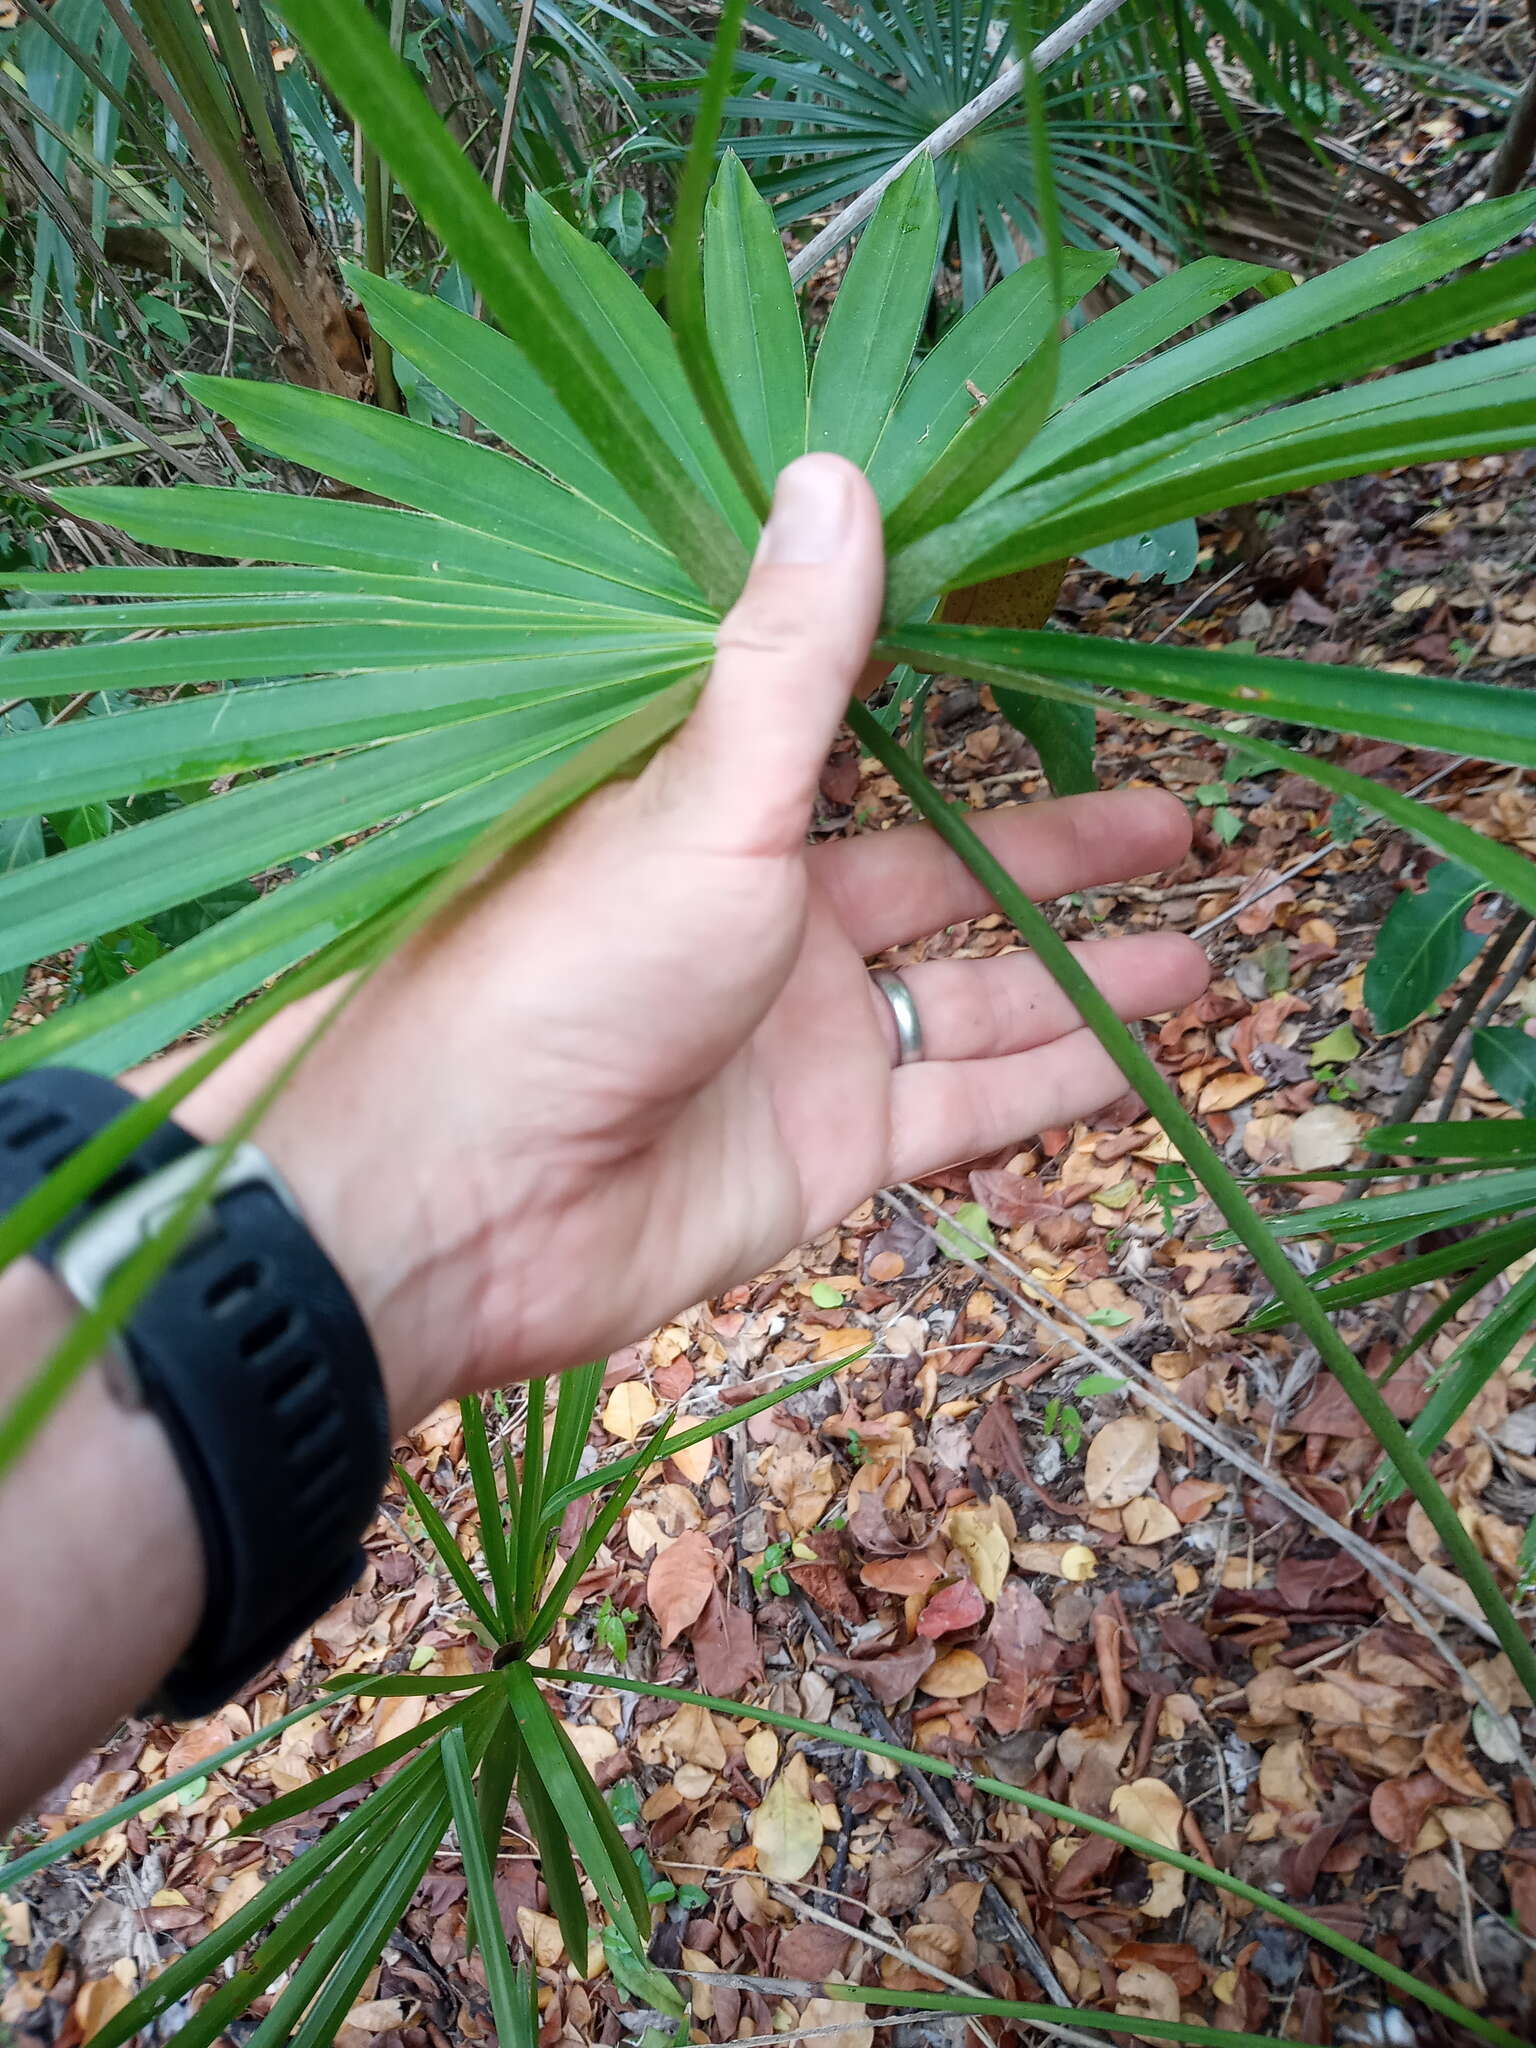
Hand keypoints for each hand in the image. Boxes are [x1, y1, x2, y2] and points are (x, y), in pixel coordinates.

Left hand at [183, 456, 1206, 1423]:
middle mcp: (767, 931)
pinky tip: (1154, 1061)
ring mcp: (802, 1049)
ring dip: (1089, 980)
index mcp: (719, 826)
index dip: (962, 718)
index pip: (861, 756)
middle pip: (946, 881)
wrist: (464, 1200)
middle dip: (1065, 855)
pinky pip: (968, 1112)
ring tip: (1211, 956)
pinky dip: (1060, 1089)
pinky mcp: (826, 1155)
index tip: (1053, 671)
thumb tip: (833, 474)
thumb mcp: (696, 803)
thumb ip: (788, 666)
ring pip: (978, 1004)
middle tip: (1182, 821)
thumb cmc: (561, 973)